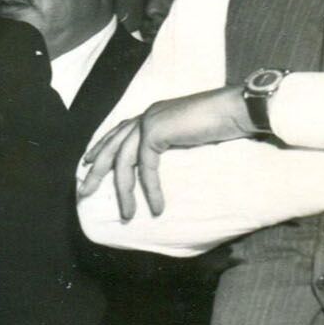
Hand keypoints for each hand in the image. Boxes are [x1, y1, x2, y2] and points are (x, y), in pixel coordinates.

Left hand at [79, 84, 251, 218]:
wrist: (240, 110)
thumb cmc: (224, 124)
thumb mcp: (190, 136)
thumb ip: (173, 143)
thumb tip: (166, 159)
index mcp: (153, 114)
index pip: (119, 132)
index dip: (101, 148)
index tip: (87, 164)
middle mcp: (147, 114)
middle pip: (112, 146)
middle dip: (96, 170)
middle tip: (83, 192)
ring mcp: (150, 120)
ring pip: (124, 160)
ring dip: (123, 190)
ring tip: (126, 214)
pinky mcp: (157, 130)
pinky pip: (146, 167)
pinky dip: (150, 189)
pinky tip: (156, 207)